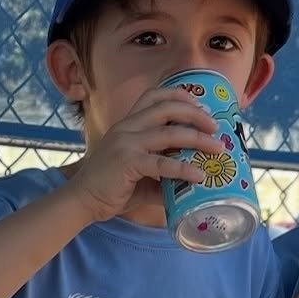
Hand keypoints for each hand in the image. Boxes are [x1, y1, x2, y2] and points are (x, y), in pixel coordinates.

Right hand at [65, 87, 226, 222]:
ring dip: (199, 139)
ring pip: (170, 133)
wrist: (81, 202)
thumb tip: (190, 184)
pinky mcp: (128, 163)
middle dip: (196, 114)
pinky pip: (164, 164)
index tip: (200, 105)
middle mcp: (126, 128)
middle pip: (167, 107)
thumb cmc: (109, 189)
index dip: (179, 96)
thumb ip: (163, 176)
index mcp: (127, 125)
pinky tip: (200, 175)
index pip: (153, 96)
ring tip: (217, 149)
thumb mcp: (139, 176)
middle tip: (215, 127)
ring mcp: (126, 144)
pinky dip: (185, 169)